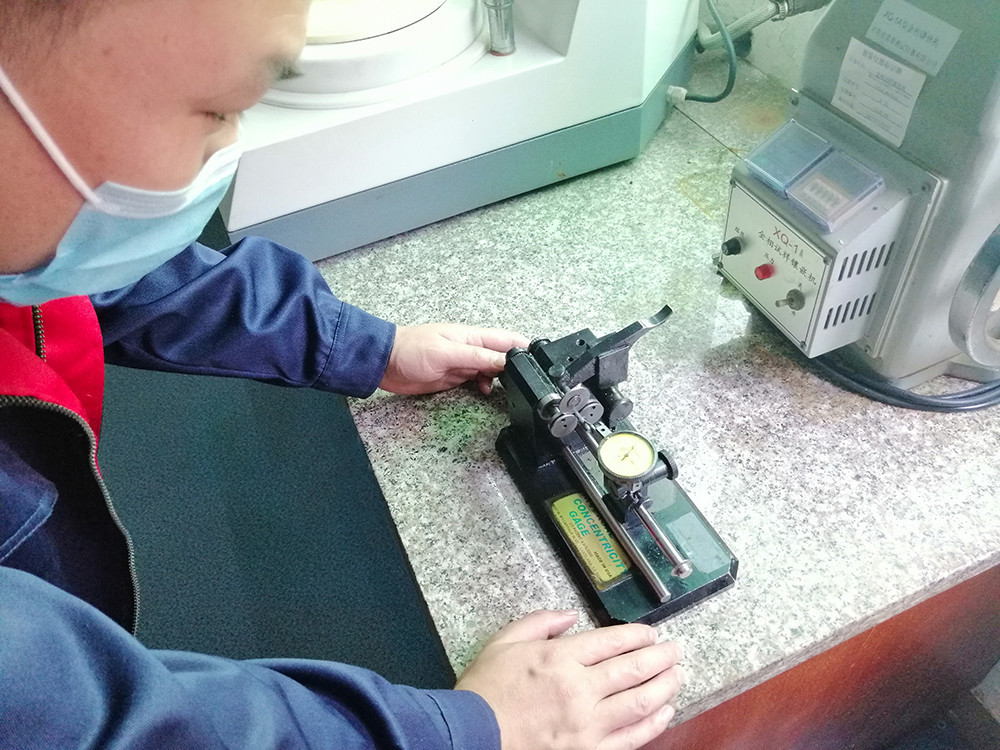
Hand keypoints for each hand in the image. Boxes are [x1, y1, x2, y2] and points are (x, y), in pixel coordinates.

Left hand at [379, 323, 528, 395]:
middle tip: (527, 381)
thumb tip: (506, 360)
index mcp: (472, 336)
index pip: (507, 340)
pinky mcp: (455, 376)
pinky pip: (478, 380)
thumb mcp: (447, 353)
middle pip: (503, 356)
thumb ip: (478, 357)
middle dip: (517, 366)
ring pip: (493, 369)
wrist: (384, 363)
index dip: (525, 349)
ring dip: (502, 378)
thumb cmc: (411, 351)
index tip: (539, 362)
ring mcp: (464, 362)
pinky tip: (485, 391)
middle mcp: (471, 348)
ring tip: (510, 389)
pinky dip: (486, 386)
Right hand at [455, 610, 684, 749]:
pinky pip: (630, 737)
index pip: (612, 641)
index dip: (638, 635)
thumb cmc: (485, 691)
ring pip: (639, 701)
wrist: (471, 735)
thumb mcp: (504, 641)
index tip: (651, 633)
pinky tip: (664, 711)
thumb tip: (569, 616)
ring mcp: (587, 724)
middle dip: (660, 656)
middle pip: (633, 668)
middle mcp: (579, 688)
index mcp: (560, 657)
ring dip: (664, 686)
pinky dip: (652, 723)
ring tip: (677, 675)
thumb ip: (540, 622)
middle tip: (675, 650)